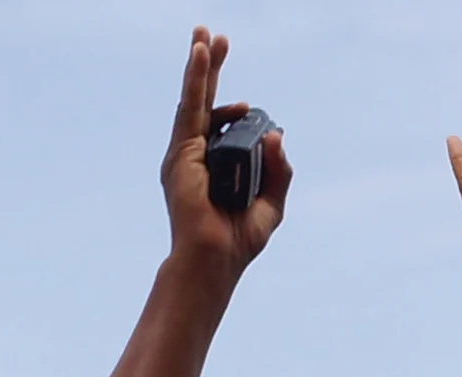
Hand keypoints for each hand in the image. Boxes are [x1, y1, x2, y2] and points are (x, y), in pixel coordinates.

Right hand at [161, 28, 289, 270]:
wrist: (216, 256)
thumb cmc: (239, 237)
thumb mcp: (272, 202)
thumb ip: (279, 169)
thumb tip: (276, 133)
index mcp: (216, 164)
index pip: (224, 126)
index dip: (236, 109)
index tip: (254, 108)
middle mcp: (197, 153)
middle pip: (206, 102)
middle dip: (211, 69)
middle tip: (216, 37)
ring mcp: (186, 150)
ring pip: (195, 98)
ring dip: (201, 65)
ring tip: (207, 36)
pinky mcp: (182, 150)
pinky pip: (191, 107)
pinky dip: (197, 78)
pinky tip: (200, 54)